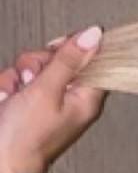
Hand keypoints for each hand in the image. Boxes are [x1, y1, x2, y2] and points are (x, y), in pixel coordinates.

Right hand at [0, 26, 107, 172]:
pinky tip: (7, 101)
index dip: (73, 49)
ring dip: (18, 77)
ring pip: (33, 66)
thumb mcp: (47, 91)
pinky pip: (17, 79)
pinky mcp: (26, 102)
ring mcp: (47, 100)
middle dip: (37, 63)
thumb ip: (68, 61)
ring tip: (16, 97)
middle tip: (32, 80)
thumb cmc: (25, 138)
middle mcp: (70, 98)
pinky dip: (8, 87)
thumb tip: (94, 35)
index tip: (56, 52)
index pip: (93, 59)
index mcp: (87, 98)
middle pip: (58, 59)